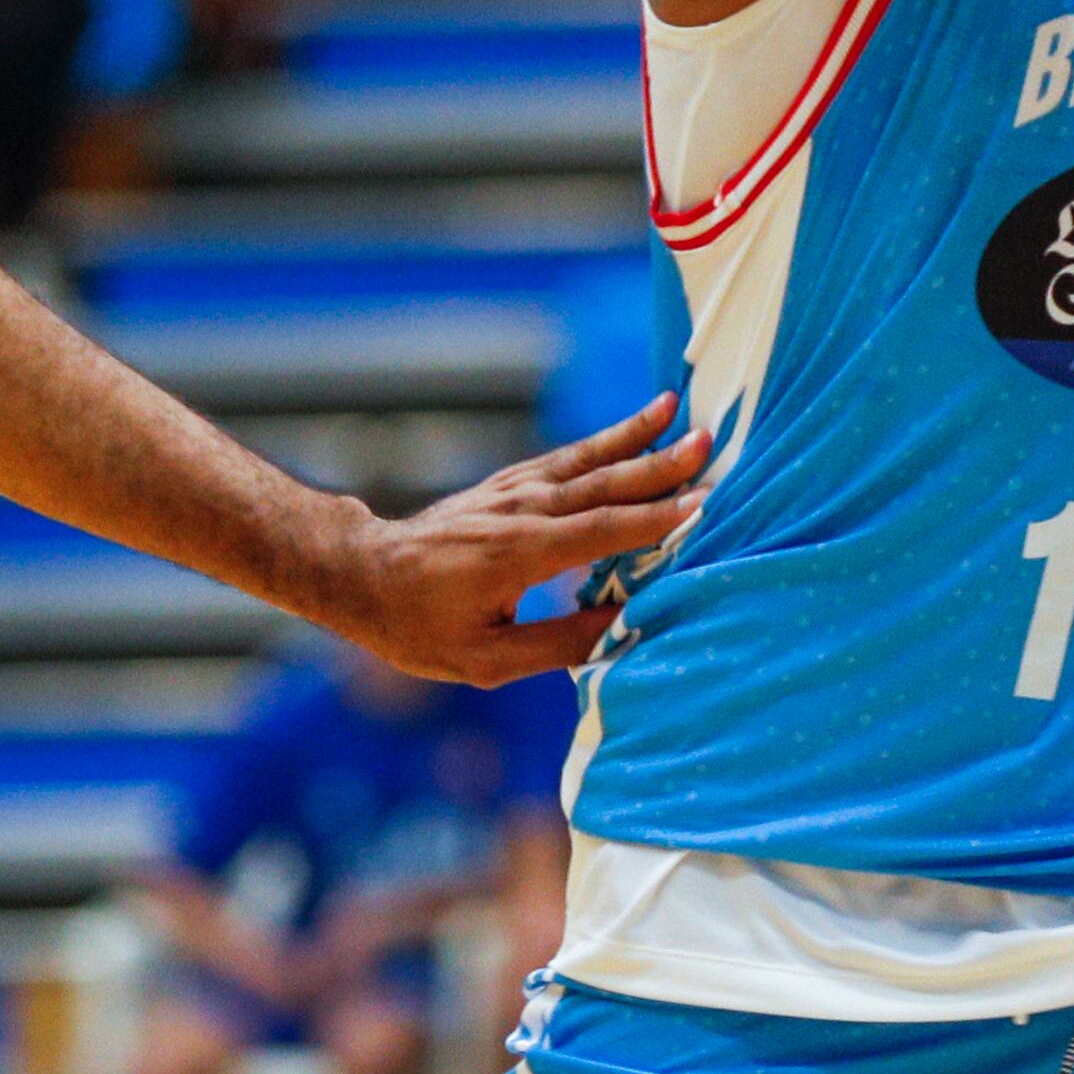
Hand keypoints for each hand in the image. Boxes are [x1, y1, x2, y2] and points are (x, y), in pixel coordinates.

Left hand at [311, 395, 709, 685]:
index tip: (703, 506)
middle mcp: (521, 511)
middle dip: (659, 466)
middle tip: (711, 445)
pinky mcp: (508, 484)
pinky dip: (605, 440)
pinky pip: (567, 458)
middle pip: (602, 484)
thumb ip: (556, 645)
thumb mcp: (483, 659)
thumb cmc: (417, 625)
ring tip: (680, 414)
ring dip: (637, 439)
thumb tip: (622, 627)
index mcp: (519, 554)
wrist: (362, 574)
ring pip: (586, 461)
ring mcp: (513, 492)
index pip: (601, 530)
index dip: (653, 519)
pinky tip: (637, 424)